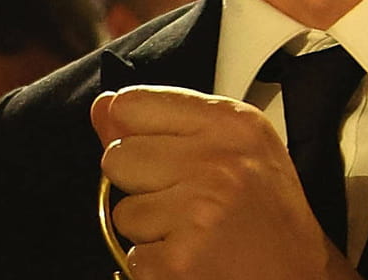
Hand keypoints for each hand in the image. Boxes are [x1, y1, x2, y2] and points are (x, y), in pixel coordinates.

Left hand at [91, 86, 361, 279]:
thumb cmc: (267, 214)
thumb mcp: (233, 148)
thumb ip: (164, 122)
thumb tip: (100, 107)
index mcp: (229, 123)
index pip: (132, 104)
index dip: (135, 133)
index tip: (164, 155)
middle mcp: (215, 161)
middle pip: (116, 157)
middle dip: (139, 184)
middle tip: (185, 202)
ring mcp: (197, 213)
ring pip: (121, 212)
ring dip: (149, 229)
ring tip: (193, 233)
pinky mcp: (180, 261)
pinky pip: (132, 256)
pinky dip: (155, 265)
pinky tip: (193, 259)